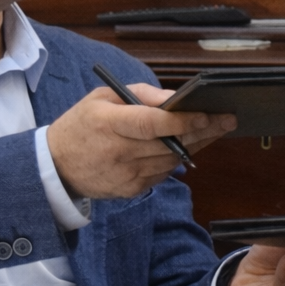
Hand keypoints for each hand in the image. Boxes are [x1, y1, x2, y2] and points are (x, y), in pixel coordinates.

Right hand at [46, 84, 234, 198]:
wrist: (56, 166)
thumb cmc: (83, 124)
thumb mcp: (103, 98)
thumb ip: (141, 95)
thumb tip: (175, 98)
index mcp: (108, 124)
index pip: (150, 124)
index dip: (181, 120)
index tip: (208, 113)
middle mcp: (117, 152)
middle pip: (169, 143)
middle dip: (202, 131)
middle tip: (228, 120)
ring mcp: (125, 175)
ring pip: (171, 160)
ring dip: (196, 145)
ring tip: (215, 129)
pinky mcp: (130, 190)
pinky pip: (162, 173)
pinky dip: (176, 159)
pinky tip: (190, 145)